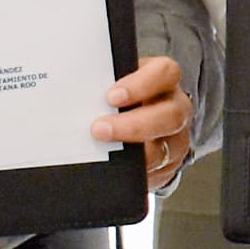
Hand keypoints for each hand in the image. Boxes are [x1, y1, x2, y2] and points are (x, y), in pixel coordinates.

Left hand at [94, 55, 191, 195]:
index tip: (111, 97)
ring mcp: (174, 140)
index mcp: (164, 81)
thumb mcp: (119, 82)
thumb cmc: (123, 100)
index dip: (141, 84)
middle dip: (134, 125)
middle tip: (99, 129)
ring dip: (132, 153)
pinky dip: (132, 175)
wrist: (136, 128)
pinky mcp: (166, 166)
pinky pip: (153, 173)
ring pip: (164, 150)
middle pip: (172, 115)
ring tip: (102, 153)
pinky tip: (112, 172)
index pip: (165, 73)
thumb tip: (74, 90)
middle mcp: (175, 109)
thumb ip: (105, 82)